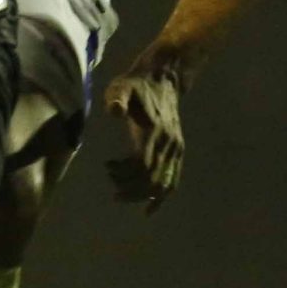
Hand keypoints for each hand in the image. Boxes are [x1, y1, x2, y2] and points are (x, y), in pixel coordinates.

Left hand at [101, 42, 189, 214]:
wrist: (163, 77)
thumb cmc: (135, 84)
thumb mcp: (121, 86)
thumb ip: (116, 99)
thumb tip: (114, 111)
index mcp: (154, 131)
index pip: (142, 166)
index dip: (124, 175)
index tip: (108, 168)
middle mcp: (169, 143)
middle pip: (152, 180)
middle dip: (130, 189)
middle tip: (112, 188)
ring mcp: (176, 148)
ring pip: (163, 184)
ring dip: (142, 195)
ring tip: (121, 194)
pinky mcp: (178, 150)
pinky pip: (174, 180)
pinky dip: (162, 197)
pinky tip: (149, 210)